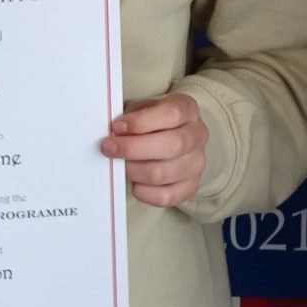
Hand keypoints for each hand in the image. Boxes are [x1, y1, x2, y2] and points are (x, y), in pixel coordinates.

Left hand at [101, 92, 207, 207]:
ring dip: (134, 171)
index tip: (117, 127)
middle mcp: (197, 135)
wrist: (171, 140)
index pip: (172, 114)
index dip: (141, 122)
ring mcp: (196, 163)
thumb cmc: (152, 123)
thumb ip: (131, 119)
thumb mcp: (143, 110)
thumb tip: (112, 135)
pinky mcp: (190, 186)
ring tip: (121, 166)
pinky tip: (135, 183)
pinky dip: (144, 192)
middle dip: (134, 149)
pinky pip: (166, 196)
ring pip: (163, 173)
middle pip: (172, 145)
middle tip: (109, 148)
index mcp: (187, 110)